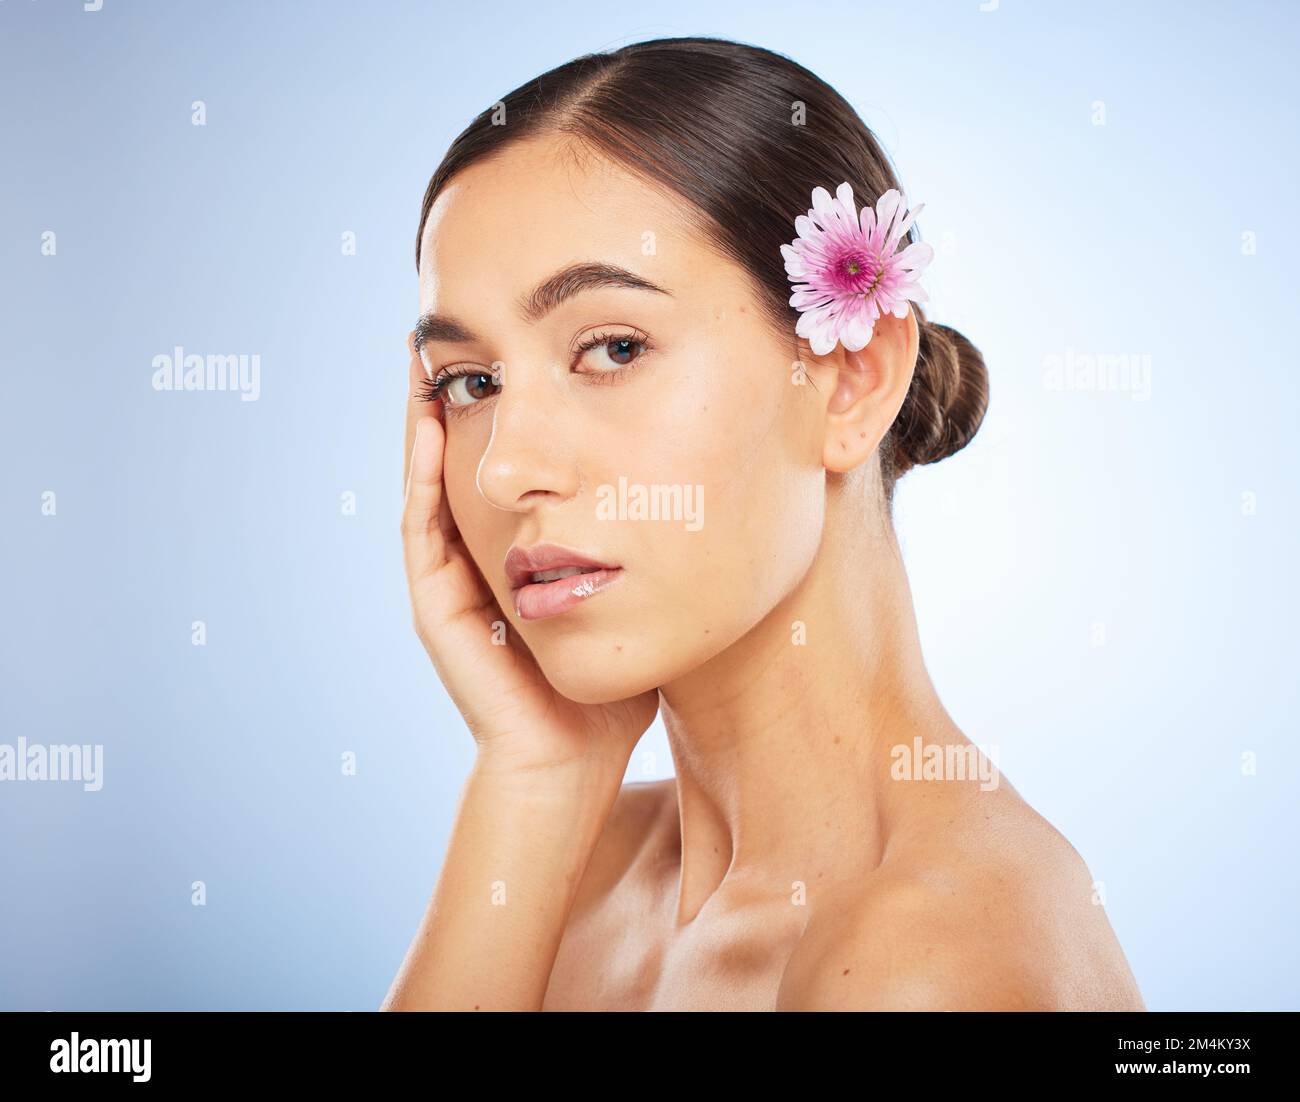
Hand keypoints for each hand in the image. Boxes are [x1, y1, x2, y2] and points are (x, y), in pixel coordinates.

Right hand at [401, 331, 659, 776]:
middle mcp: (481, 554)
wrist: (579, 755)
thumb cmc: (625, 675)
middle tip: (467, 328)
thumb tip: (727, 464)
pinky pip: (421, 521)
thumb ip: (663, 531)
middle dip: (466, 392)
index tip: (527, 343)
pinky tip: (426, 416)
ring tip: (431, 348)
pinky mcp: (437, 600)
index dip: (514, 402)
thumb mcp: (648, 583)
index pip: (515, 459)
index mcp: (525, 548)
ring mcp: (453, 576)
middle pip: (466, 456)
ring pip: (431, 477)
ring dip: (427, 413)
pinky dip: (419, 468)